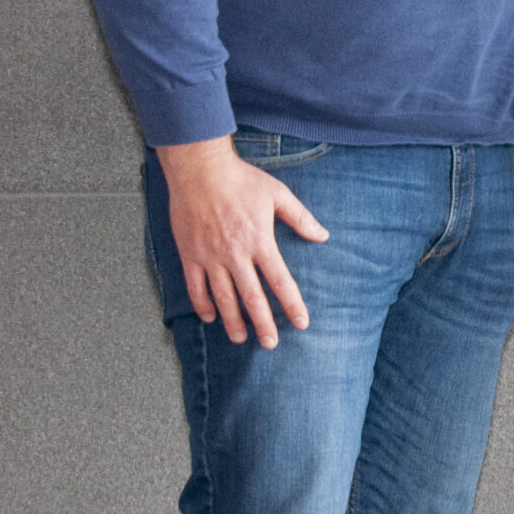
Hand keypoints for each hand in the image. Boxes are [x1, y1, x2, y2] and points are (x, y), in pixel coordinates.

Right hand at [156, 136, 332, 348]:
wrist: (199, 169)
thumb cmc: (241, 179)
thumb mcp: (277, 194)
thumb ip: (300, 218)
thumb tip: (323, 236)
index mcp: (259, 241)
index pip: (280, 281)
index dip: (292, 304)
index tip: (302, 323)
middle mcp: (235, 253)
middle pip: (252, 297)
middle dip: (263, 323)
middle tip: (270, 343)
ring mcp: (210, 256)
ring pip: (223, 297)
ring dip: (233, 321)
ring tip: (241, 338)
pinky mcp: (189, 254)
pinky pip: (195, 287)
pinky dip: (203, 304)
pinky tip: (211, 318)